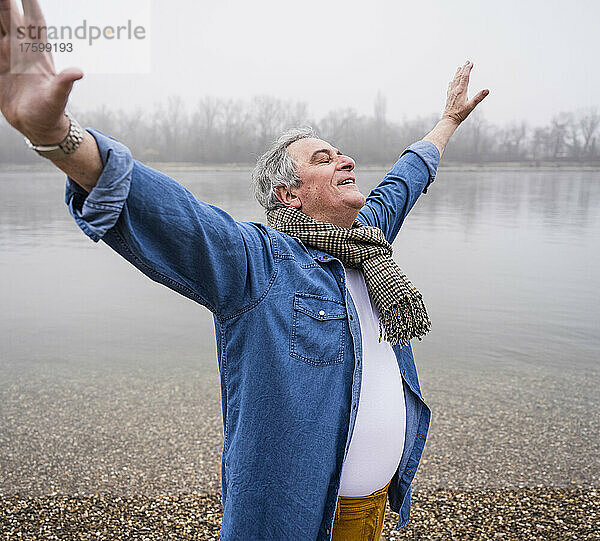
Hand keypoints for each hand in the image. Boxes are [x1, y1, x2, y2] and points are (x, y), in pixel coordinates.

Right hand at [0, 0, 82, 143]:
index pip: (34, 20)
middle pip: (9, 16)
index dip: (30, 2)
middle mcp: (20, 50)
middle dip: (5, 1)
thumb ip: (64, 84)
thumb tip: (78, 72)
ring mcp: (5, 57)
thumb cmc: (51, 112)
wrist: (37, 126)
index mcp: (37, 53)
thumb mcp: (57, 98)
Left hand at [442, 61, 488, 124]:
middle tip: (467, 62)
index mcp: (461, 91)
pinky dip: (452, 82)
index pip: (465, 77)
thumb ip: (479, 97)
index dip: (468, 69)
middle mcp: (455, 90)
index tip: (471, 63)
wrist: (449, 120)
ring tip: (459, 67)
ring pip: (454, 81)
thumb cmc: (460, 114)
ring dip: (457, 73)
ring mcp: (451, 93)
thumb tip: (487, 90)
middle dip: (463, 69)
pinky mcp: (449, 97)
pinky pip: (450, 87)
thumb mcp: (471, 106)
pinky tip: (451, 82)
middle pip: (459, 77)